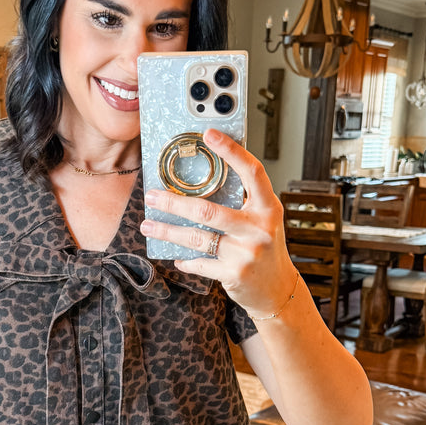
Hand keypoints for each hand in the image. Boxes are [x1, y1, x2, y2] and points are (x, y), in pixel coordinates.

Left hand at [140, 129, 296, 317]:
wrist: (277, 290)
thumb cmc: (266, 249)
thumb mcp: (263, 221)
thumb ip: (243, 203)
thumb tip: (205, 181)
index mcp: (268, 208)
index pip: (252, 172)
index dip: (231, 151)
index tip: (210, 134)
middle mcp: (258, 229)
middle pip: (208, 210)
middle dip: (173, 203)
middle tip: (152, 197)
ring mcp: (245, 253)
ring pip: (197, 237)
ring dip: (167, 231)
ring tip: (148, 226)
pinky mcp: (233, 274)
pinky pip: (199, 263)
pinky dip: (185, 260)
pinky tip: (176, 256)